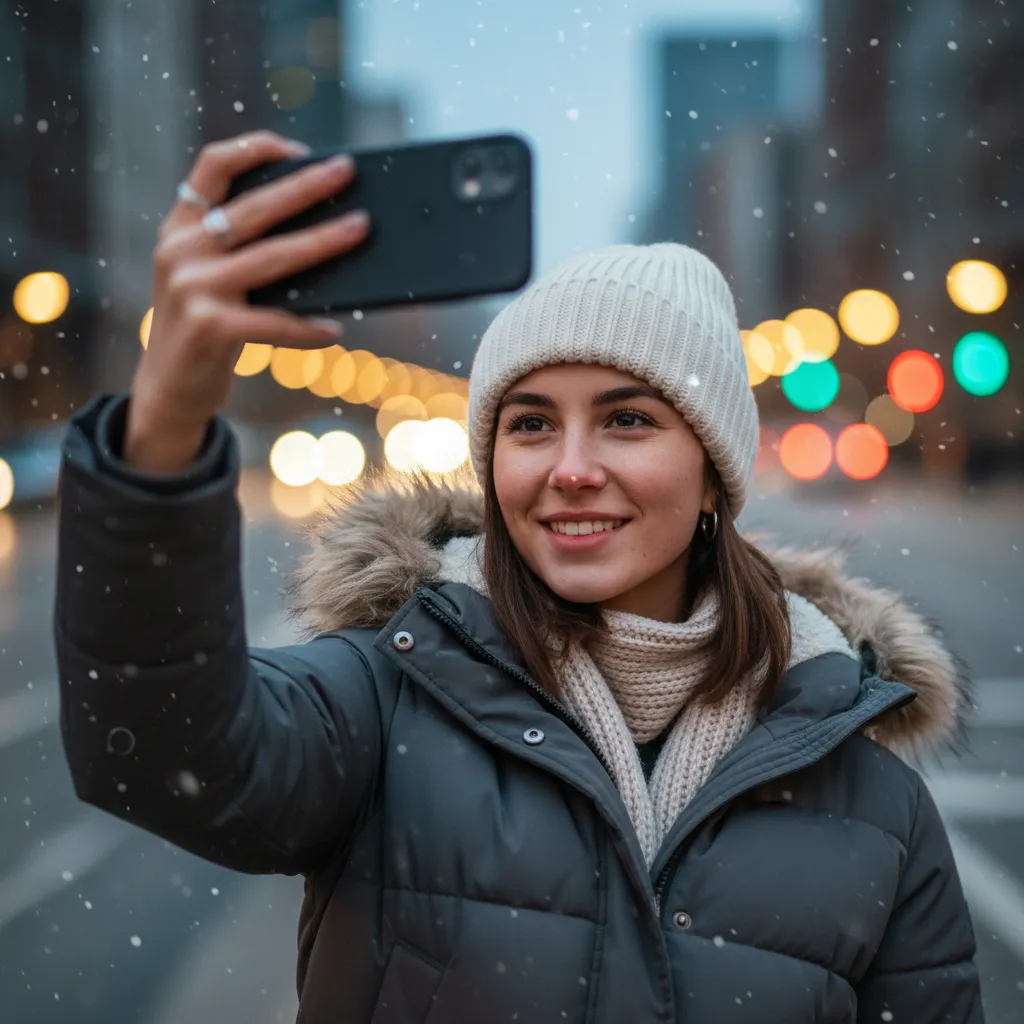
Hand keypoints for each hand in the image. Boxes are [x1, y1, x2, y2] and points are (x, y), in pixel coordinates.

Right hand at [124, 130, 369, 473]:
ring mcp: (192, 288)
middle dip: (306, 186)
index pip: (212, 166)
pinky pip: (274, 323)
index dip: (256, 149)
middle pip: (254, 208)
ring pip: (273, 258)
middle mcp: (181, 250)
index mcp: (181, 228)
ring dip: (322, 242)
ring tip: (360, 229)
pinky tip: (334, 330)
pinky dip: (307, 328)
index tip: (299, 149)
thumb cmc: (206, 327)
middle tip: (348, 171)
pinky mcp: (209, 328)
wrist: (167, 388)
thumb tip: (320, 228)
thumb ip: (240, 250)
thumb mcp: (208, 278)